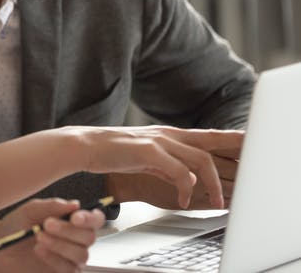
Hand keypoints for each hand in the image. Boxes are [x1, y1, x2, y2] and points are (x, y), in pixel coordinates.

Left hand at [0, 198, 104, 272]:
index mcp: (72, 221)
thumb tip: (75, 204)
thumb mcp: (29, 211)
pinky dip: (54, 258)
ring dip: (60, 244)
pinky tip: (39, 250)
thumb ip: (51, 206)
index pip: (95, 219)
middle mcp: (75, 240)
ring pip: (81, 254)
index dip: (90, 218)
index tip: (74, 217)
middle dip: (68, 230)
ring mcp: (70, 259)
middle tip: (47, 224)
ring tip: (39, 237)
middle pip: (89, 237)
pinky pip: (69, 268)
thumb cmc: (15, 228)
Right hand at [65, 126, 243, 208]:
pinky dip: (185, 186)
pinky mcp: (148, 151)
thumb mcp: (146, 156)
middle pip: (211, 143)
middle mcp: (167, 134)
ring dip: (211, 182)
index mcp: (168, 134)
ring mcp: (158, 141)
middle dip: (234, 157)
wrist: (84, 145)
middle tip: (247, 174)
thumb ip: (167, 163)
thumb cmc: (112, 152)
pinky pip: (178, 171)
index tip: (249, 145)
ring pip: (199, 159)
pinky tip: (182, 198)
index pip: (207, 135)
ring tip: (216, 200)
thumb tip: (185, 178)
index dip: (231, 140)